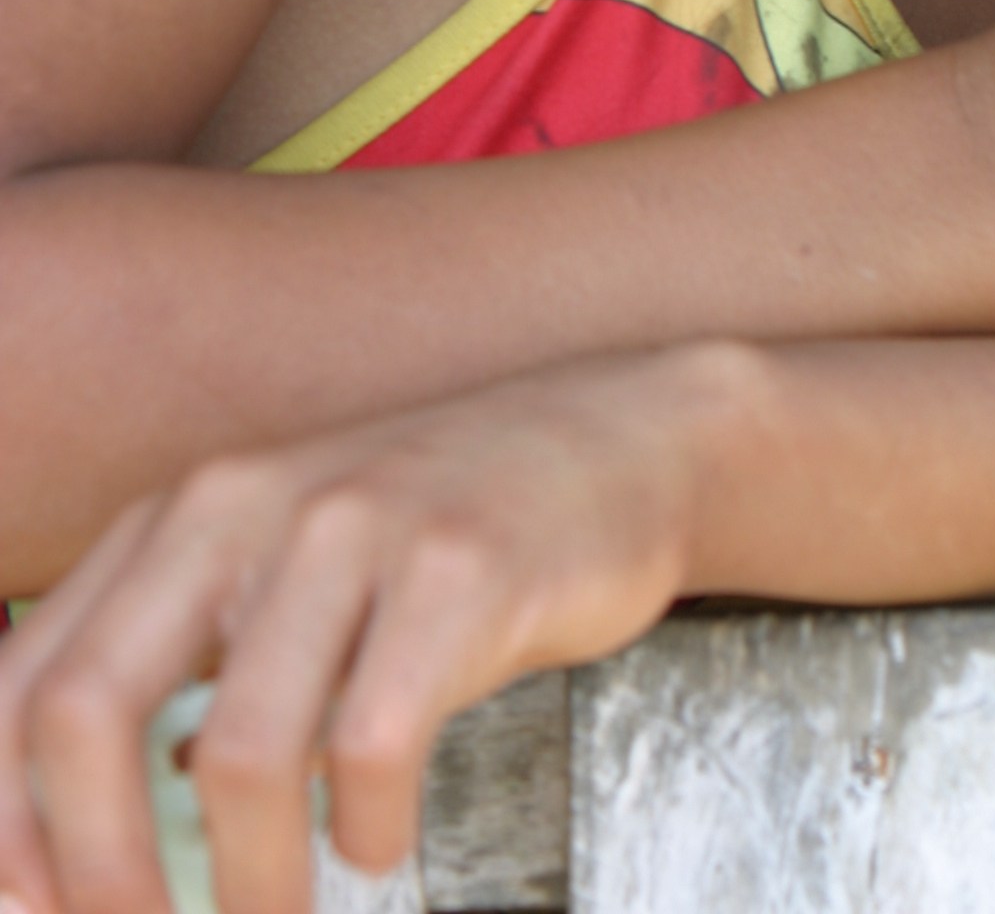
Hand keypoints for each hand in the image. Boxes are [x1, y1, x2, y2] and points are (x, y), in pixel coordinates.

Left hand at [0, 348, 715, 913]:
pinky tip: (378, 842)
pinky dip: (365, 828)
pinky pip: (374, 739)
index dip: (7, 828)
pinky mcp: (459, 566)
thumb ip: (190, 679)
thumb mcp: (288, 582)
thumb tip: (88, 853)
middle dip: (94, 874)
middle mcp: (246, 507)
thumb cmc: (440, 539)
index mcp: (182, 520)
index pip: (26, 685)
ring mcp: (355, 527)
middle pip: (85, 710)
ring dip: (247, 883)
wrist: (620, 439)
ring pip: (234, 752)